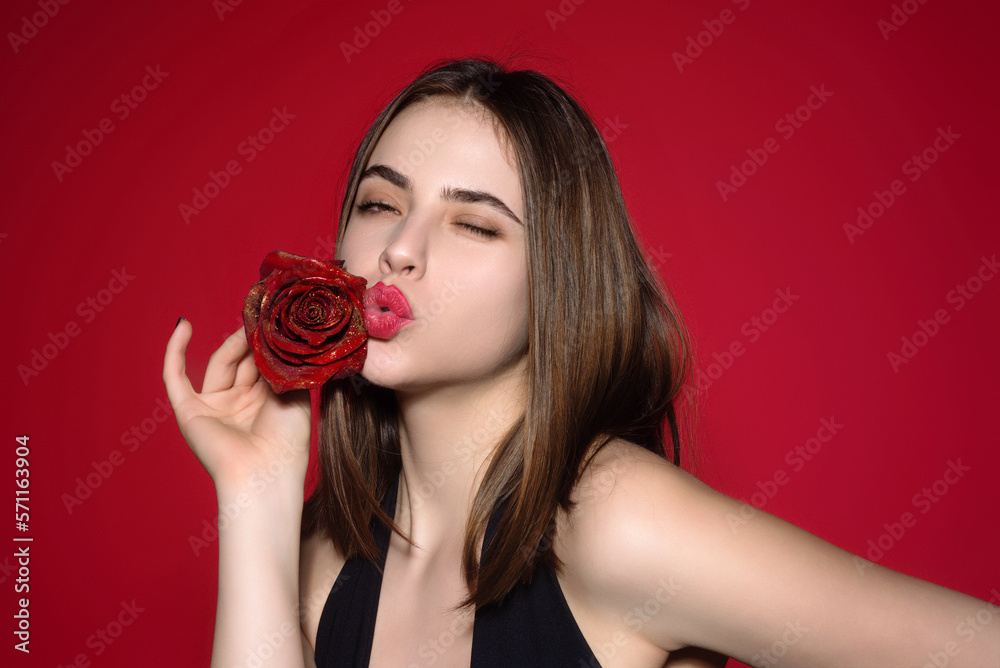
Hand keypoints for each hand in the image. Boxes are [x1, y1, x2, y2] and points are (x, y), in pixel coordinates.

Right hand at [162, 320, 311, 494]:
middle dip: (252, 340)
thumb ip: (281, 363)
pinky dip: (175, 350)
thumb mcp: (294, 392)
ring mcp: (214, 407)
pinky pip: (175, 377)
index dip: (267, 343)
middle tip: (264, 320)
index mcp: (266, 401)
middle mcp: (239, 403)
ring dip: (232, 343)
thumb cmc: (287, 440)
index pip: (262, 362)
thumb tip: (272, 333)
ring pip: (218, 364)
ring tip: (247, 325)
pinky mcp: (189, 412)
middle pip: (241, 360)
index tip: (276, 319)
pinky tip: (184, 325)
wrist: (266, 473)